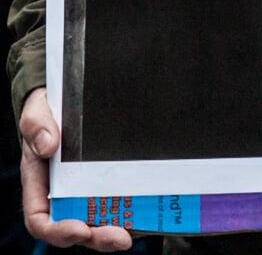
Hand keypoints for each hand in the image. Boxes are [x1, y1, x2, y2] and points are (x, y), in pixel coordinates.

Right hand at [20, 87, 131, 249]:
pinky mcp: (109, 180)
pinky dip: (132, 211)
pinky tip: (149, 212)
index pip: (41, 220)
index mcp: (40, 184)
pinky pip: (119, 202)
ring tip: (136, 231)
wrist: (67, 99)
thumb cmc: (47, 112)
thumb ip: (37, 126)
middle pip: (77, 228)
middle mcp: (63, 194)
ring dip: (117, 230)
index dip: (59, 231)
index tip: (80, 228)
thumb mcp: (36, 114)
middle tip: (120, 238)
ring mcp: (86, 190)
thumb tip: (49, 145)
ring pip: (99, 221)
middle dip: (97, 237)